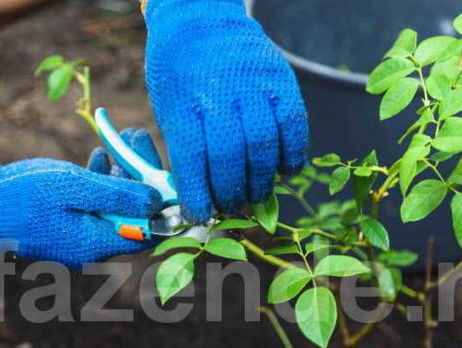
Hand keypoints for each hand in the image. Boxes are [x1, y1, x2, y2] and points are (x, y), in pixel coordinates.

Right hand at [0, 130, 163, 266]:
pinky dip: (101, 181)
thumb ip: (118, 195)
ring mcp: (80, 237)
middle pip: (132, 214)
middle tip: (140, 139)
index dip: (160, 202)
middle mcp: (92, 246)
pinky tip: (101, 156)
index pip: (146, 229)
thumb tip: (157, 201)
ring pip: (114, 206)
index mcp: (95, 244)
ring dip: (122, 173)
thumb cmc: (23, 194)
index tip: (166, 171)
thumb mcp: (74, 187)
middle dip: (141, 176)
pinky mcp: (69, 225)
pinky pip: (95, 205)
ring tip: (124, 138)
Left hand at [144, 0, 308, 221]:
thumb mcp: (168, 106)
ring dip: (262, 180)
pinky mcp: (282, 80)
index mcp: (184, 100)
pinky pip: (294, 126)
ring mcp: (254, 83)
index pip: (194, 158)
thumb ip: (186, 148)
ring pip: (264, 144)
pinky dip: (292, 155)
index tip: (201, 213)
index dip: (199, 193)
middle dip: (232, 191)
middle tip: (231, 205)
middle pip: (231, 155)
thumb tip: (202, 197)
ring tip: (255, 194)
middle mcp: (221, 91)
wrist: (202, 20)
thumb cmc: (180, 72)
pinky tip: (283, 170)